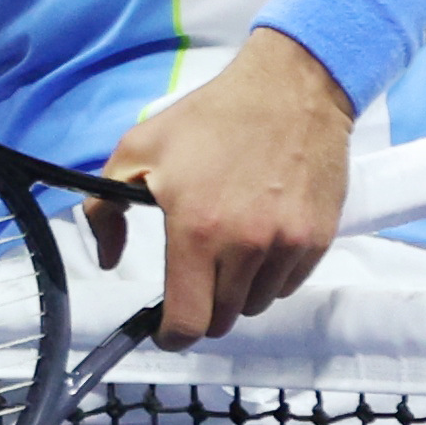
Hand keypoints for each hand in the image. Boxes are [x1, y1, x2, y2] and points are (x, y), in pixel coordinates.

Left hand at [91, 31, 352, 345]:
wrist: (291, 90)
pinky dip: (269, 276)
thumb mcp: (137, 150)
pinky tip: (258, 239)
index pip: (188, 320)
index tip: (164, 328)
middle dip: (201, 308)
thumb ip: (107, 210)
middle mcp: (246, 247)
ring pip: (255, 303)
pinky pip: (287, 284)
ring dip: (236, 292)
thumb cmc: (209, 119)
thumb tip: (109, 260)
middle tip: (192, 276)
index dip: (171, 334)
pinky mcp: (318, 240)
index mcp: (197, 231)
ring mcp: (287, 246)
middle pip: (221, 318)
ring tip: (227, 249)